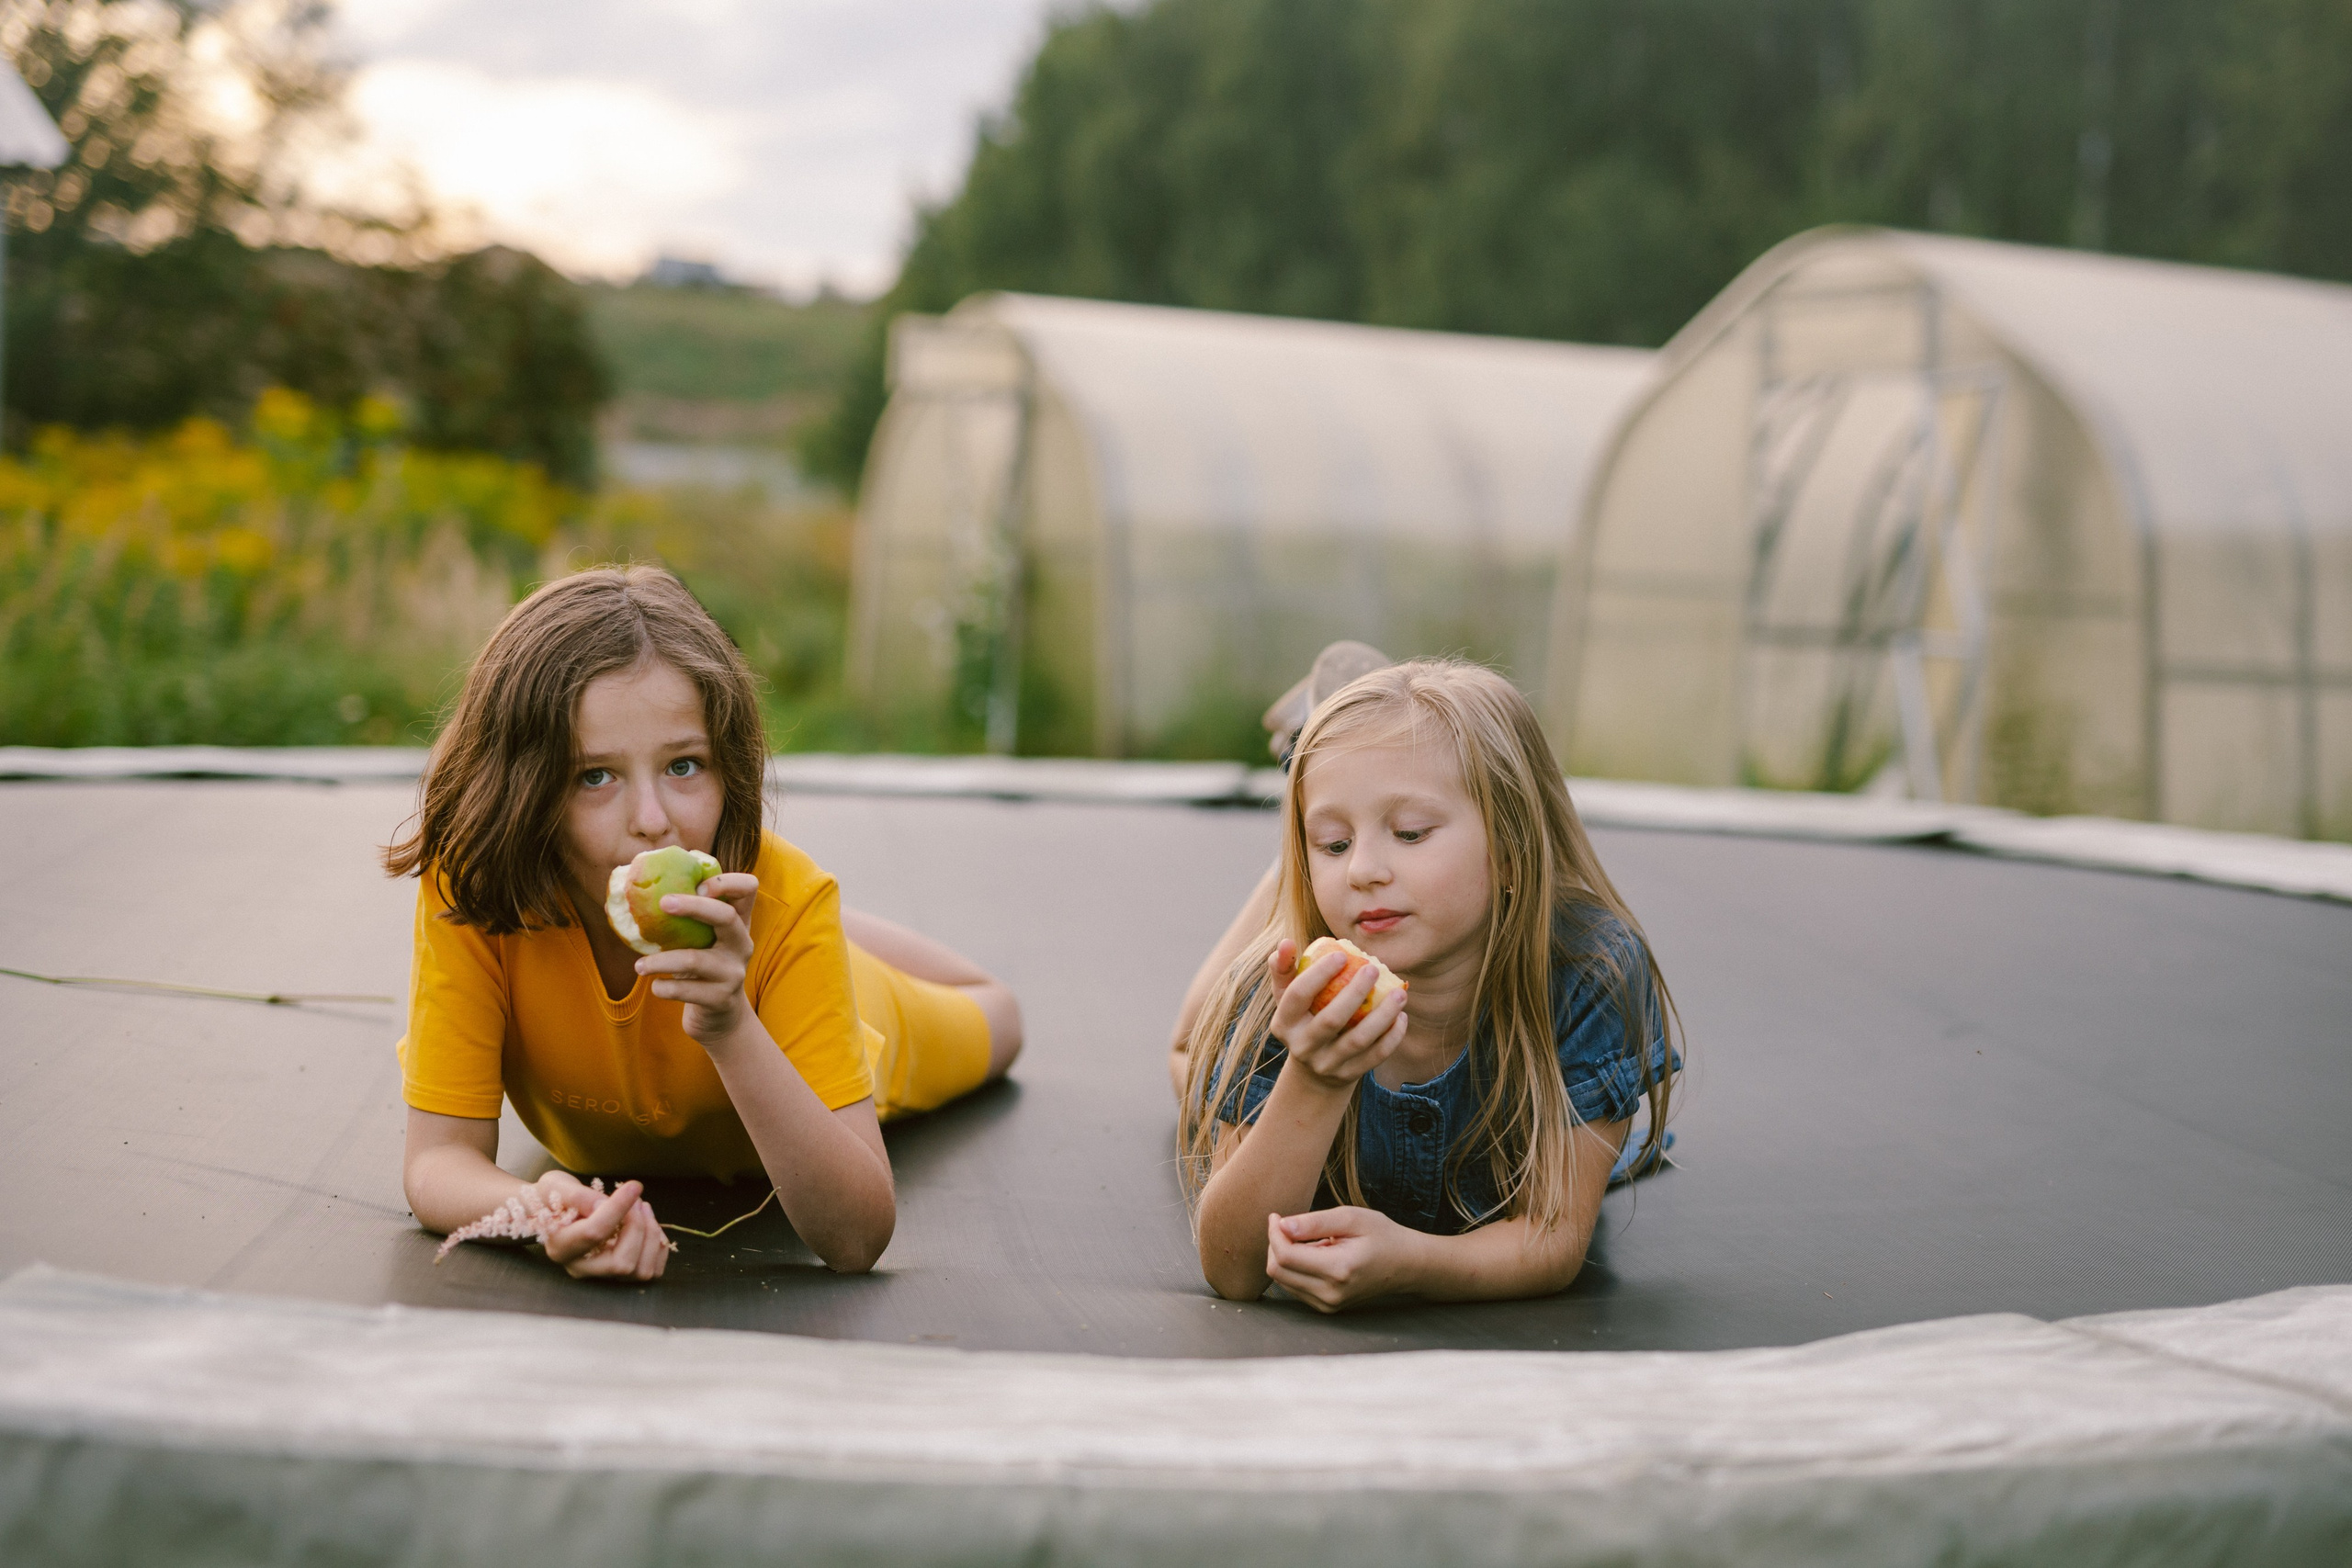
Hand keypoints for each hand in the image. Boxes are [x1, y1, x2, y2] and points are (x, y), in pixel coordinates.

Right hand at [529, 1172, 671, 1281]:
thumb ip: (577, 1196)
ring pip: (640, 1271)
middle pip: (621, 1263)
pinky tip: (649, 1223)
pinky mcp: (621, 1275)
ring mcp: (602, 1275)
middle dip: (638, 1227)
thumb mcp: (555, 1187)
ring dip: (651, 1235)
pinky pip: (652, 1271)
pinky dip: (657, 1245)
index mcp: (560, 1248)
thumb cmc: (554, 1197)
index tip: (633, 1185)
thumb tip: (602, 1204)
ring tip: (643, 1207)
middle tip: (637, 1200)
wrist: (555, 1210)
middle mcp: (580, 1268)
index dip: (619, 1208)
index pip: (595, 1234)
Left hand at [636, 871, 757, 1041]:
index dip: (725, 882)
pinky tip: (656, 986)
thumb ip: (688, 917)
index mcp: (739, 923)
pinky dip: (664, 987)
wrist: (721, 1017)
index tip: (697, 884)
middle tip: (662, 903)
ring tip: (639, 966)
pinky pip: (685, 990)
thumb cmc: (703, 968)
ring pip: (694, 959)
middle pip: (725, 916)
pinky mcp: (721, 999)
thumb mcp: (704, 940)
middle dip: (692, 906)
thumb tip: (638, 885)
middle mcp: (742, 944)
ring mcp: (734, 973)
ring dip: (660, 961)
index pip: (748, 888)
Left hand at [1264, 1206, 1416, 1311]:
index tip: (1276, 1216)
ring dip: (1284, 1256)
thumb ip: (1315, 1222)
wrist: (1405, 1264)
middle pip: (1278, 1272)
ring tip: (1309, 1239)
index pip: (1285, 1256)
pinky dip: (1294, 1268)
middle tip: (1287, 1224)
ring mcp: (1328, 1305)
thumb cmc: (1381, 1235)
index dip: (1274, 1233)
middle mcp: (1330, 1294)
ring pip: (1282, 1280)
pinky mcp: (1326, 1308)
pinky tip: (1313, 1254)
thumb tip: (1282, 1225)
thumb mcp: (1351, 1218)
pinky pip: (1294, 1287)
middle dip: (1275, 1244)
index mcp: (1338, 1269)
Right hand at [1267, 938, 1406, 1089]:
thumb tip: (1286, 942)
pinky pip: (1375, 1056)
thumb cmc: (1304, 1019)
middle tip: (1373, 968)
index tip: (1342, 954)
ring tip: (1399, 993)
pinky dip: (1391, 1037)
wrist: (1314, 1072)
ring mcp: (1326, 1065)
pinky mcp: (1349, 1076)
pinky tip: (1401, 1017)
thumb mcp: (1288, 998)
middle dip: (1354, 992)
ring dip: (1382, 1015)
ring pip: (1358, 1040)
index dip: (1319, 974)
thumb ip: (1284, 969)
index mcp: (1284, 1024)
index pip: (1297, 996)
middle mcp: (1302, 1048)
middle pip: (1330, 1020)